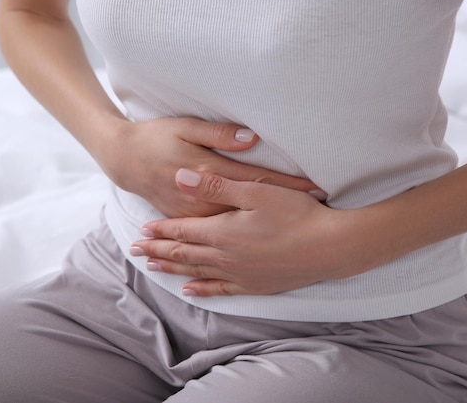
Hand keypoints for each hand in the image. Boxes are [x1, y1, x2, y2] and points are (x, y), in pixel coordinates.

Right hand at [96, 117, 322, 217]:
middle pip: (253, 206)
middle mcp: (204, 200)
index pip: (258, 179)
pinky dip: (242, 236)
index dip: (288, 183)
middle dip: (285, 208)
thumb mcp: (185, 128)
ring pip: (238, 225)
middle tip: (319, 211)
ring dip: (268, 227)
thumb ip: (219, 135)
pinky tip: (258, 245)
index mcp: (209, 173)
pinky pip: (218, 235)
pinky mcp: (187, 221)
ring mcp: (195, 215)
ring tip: (298, 233)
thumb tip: (250, 139)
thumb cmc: (157, 139)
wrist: (125, 160)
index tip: (316, 187)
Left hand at [130, 169, 367, 296]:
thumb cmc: (296, 214)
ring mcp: (239, 274)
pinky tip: (189, 289)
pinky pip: (219, 290)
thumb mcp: (254, 192)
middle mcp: (224, 256)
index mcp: (222, 232)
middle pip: (183, 252)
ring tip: (153, 266)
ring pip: (195, 271)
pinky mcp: (254, 285)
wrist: (330, 247)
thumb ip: (214, 186)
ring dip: (172, 267)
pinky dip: (201, 289)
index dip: (161, 229)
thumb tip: (179, 177)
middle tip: (136, 250)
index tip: (142, 229)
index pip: (182, 230)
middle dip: (158, 249)